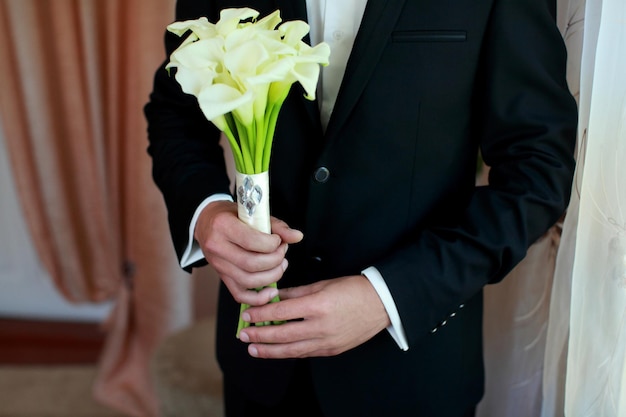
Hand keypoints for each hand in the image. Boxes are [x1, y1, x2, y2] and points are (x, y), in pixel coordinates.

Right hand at [194, 200, 302, 305]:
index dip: (272, 244)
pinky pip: (240, 295)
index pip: (252, 241)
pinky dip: (258, 298)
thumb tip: (297, 236)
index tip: (278, 240)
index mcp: (223, 226)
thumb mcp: (252, 212)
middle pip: (251, 264)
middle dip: (275, 260)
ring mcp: (218, 265)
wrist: (206, 222)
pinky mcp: (222, 277)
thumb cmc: (232, 216)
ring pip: (248, 281)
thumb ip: (276, 225)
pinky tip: (271, 290)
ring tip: (280, 264)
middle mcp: (217, 247)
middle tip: (282, 252)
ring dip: (272, 276)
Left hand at [238, 275, 390, 357]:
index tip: (247, 315)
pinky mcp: (331, 350)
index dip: (261, 315)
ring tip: (253, 349)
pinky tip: (277, 351)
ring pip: (291, 350)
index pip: (281, 313)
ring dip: (269, 351)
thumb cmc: (353, 290)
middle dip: (260, 336)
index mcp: (317, 305)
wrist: (381, 304)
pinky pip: (305, 353)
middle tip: (244, 335)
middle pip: (282, 335)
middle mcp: (320, 326)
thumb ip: (296, 293)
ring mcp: (326, 341)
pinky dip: (289, 352)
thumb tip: (274, 296)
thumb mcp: (322, 285)